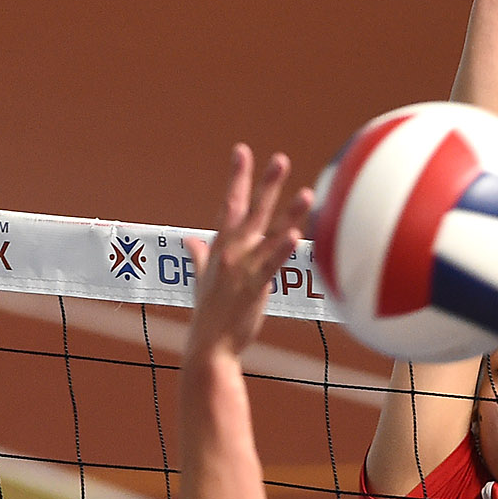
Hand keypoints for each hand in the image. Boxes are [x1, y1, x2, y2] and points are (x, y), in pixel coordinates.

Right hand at [183, 147, 313, 363]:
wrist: (209, 347)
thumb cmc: (210, 316)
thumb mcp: (202, 280)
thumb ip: (199, 256)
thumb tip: (189, 239)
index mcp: (220, 247)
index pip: (230, 203)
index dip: (238, 177)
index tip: (242, 151)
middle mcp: (230, 252)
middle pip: (252, 211)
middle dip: (266, 184)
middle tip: (281, 159)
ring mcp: (242, 268)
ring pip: (268, 234)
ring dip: (289, 213)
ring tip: (308, 193)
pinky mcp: (253, 287)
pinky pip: (271, 264)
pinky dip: (283, 249)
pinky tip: (297, 235)